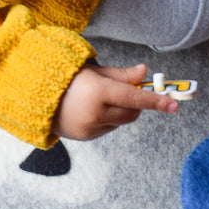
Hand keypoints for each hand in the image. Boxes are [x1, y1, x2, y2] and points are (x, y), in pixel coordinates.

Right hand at [52, 63, 177, 140]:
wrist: (35, 96)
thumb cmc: (66, 78)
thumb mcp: (94, 71)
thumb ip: (121, 75)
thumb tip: (144, 72)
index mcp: (99, 91)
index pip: (135, 97)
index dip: (156, 101)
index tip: (174, 105)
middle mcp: (96, 112)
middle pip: (133, 112)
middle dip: (136, 103)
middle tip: (126, 91)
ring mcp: (91, 127)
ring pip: (122, 121)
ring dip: (121, 111)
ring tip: (102, 99)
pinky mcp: (87, 137)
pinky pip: (109, 128)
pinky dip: (109, 119)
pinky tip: (92, 109)